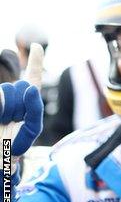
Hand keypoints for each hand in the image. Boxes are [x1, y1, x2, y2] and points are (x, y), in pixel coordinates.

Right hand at [0, 43, 43, 176]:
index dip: (35, 60)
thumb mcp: (33, 127)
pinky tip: (1, 117)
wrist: (0, 156)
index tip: (35, 45)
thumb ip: (35, 107)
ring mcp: (1, 99)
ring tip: (4, 122)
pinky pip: (0, 96)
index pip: (33, 76)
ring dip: (6, 108)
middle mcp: (12, 96)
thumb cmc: (18, 143)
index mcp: (27, 100)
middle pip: (19, 87)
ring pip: (6, 91)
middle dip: (18, 104)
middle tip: (13, 121)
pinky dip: (2, 105)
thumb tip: (32, 88)